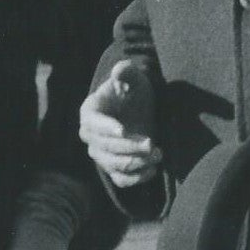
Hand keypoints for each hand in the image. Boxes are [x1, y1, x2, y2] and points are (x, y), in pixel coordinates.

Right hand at [79, 62, 162, 188]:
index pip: (93, 123)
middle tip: (151, 142)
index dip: (106, 128)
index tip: (123, 130)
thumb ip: (126, 73)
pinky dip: (136, 178)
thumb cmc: (132, 91)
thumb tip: (120, 69)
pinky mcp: (113, 167)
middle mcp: (90, 136)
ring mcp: (100, 154)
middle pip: (104, 148)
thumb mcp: (133, 79)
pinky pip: (120, 179)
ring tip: (158, 153)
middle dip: (128, 147)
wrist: (138, 110)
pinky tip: (154, 169)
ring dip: (136, 163)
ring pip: (113, 165)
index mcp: (90, 112)